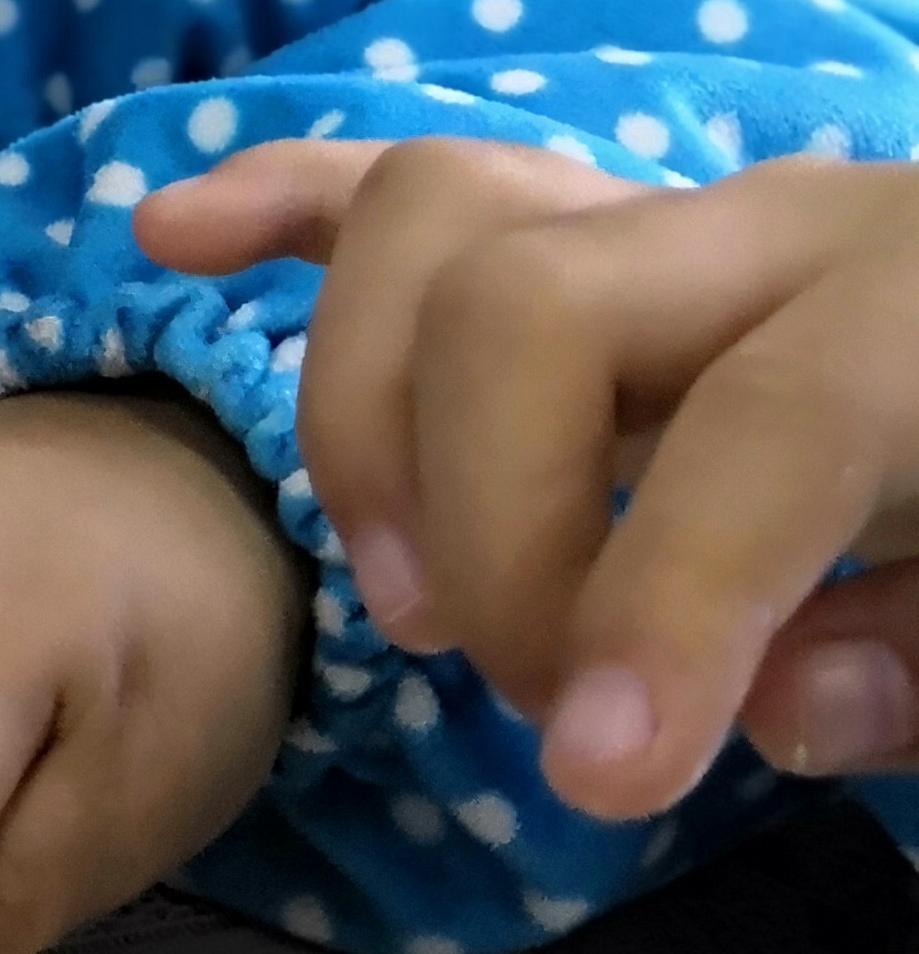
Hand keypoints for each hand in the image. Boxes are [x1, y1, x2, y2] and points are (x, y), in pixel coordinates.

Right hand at [135, 141, 918, 821]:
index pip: (768, 430)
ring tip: (414, 598)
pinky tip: (171, 239)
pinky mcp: (597, 230)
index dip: (666, 604)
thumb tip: (759, 701)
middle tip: (534, 701)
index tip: (595, 775)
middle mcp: (781, 224)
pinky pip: (403, 178)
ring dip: (370, 417)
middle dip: (492, 524)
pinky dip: (279, 201)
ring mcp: (671, 208)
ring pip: (436, 219)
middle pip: (535, 302)